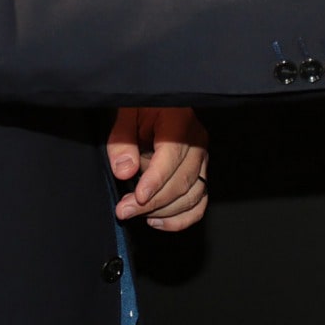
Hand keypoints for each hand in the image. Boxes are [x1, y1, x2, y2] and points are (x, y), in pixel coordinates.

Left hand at [107, 107, 209, 231]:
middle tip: (125, 210)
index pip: (172, 156)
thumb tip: (125, 171)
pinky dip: (180, 218)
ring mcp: (202, 159)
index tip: (137, 197)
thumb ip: (122, 141)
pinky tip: (157, 220)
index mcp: (180, 120)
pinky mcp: (201, 173)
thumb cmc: (142, 106)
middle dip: (152, 202)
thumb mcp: (125, 113)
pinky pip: (199, 203)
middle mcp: (197, 140)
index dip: (155, 180)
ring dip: (163, 212)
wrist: (157, 104)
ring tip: (136, 213)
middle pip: (182, 180)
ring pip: (192, 196)